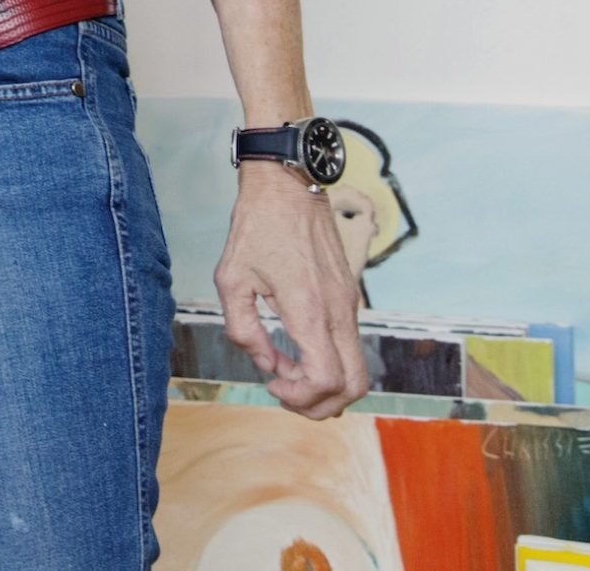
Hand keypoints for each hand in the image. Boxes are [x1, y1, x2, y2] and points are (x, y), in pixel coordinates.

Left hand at [213, 166, 369, 418]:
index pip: (328, 380)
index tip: (272, 383)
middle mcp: (339, 312)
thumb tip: (265, 363)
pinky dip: (329, 361)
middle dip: (321, 404)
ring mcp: (350, 305)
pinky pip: (349, 345)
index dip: (301, 397)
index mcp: (310, 310)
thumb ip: (244, 330)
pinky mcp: (350, 297)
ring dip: (325, 384)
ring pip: (358, 369)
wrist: (289, 185)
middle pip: (355, 387)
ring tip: (286, 370)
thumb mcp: (231, 279)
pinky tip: (294, 348)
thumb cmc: (257, 227)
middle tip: (285, 392)